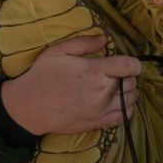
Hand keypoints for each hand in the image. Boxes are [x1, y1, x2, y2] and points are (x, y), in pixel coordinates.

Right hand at [0, 33, 140, 134]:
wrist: (28, 106)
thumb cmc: (42, 75)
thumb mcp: (59, 50)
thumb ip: (85, 43)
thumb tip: (105, 39)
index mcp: (94, 71)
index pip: (129, 66)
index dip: (133, 63)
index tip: (128, 63)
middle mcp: (102, 92)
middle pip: (131, 82)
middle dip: (128, 76)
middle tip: (117, 73)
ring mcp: (101, 110)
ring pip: (131, 100)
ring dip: (129, 92)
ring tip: (117, 87)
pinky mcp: (97, 124)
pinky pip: (124, 118)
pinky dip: (127, 109)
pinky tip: (118, 103)